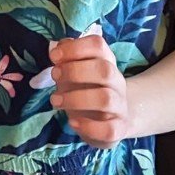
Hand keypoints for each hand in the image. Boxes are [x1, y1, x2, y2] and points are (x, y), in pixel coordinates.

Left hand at [49, 28, 132, 145]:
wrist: (114, 119)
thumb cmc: (88, 90)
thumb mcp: (76, 72)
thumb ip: (67, 59)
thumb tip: (58, 48)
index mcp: (106, 62)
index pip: (98, 45)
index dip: (76, 48)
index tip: (54, 56)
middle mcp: (117, 81)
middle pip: (105, 70)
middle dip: (75, 71)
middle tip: (54, 75)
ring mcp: (120, 106)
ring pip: (106, 99)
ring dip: (76, 99)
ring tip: (55, 100)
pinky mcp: (119, 128)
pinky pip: (110, 129)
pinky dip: (89, 127)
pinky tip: (72, 122)